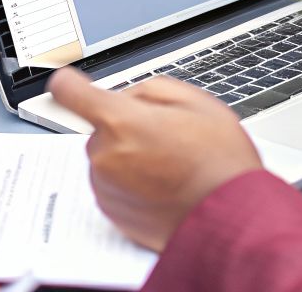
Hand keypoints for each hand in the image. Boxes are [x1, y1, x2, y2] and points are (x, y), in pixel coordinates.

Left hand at [48, 66, 263, 249]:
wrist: (232, 217)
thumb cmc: (219, 161)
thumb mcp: (195, 102)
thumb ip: (149, 90)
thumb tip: (127, 97)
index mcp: (120, 121)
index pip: (70, 91)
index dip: (72, 83)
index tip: (72, 84)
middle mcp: (105, 155)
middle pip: (100, 129)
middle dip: (125, 129)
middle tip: (165, 139)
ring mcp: (106, 188)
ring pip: (107, 159)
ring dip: (127, 158)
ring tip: (169, 167)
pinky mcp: (112, 214)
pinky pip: (112, 187)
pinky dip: (130, 185)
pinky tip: (162, 187)